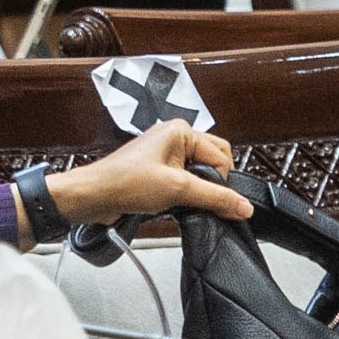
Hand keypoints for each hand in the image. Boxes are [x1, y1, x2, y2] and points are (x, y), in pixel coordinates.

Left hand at [46, 120, 253, 225]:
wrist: (93, 196)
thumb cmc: (125, 183)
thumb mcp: (177, 190)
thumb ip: (215, 198)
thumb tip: (244, 207)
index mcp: (181, 131)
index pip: (221, 156)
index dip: (220, 181)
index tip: (214, 200)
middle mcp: (174, 138)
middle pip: (213, 162)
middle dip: (211, 184)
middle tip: (196, 199)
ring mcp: (165, 155)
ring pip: (199, 175)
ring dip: (195, 192)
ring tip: (179, 201)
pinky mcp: (158, 171)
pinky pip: (185, 182)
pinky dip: (185, 195)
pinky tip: (173, 205)